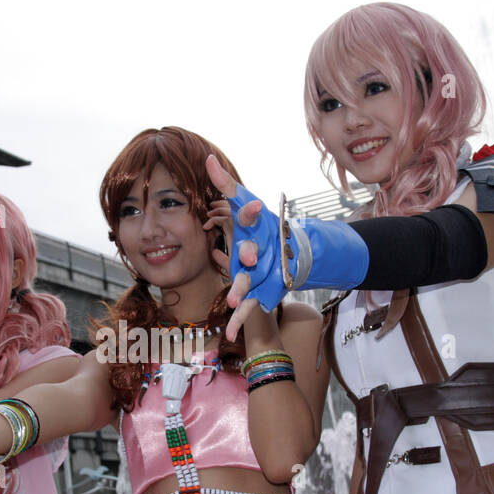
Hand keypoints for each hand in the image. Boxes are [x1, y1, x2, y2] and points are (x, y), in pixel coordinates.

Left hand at [205, 156, 287, 339]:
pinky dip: (239, 322)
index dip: (250, 209)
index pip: (252, 215)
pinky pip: (249, 308)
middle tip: (246, 258)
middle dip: (249, 254)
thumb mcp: (241, 203)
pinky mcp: (261, 292)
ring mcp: (262, 273)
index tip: (251, 204)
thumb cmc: (258, 226)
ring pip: (252, 283)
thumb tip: (207, 158)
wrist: (285, 252)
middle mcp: (261, 249)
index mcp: (256, 226)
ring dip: (243, 293)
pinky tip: (229, 335)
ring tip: (233, 305)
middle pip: (254, 252)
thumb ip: (224, 184)